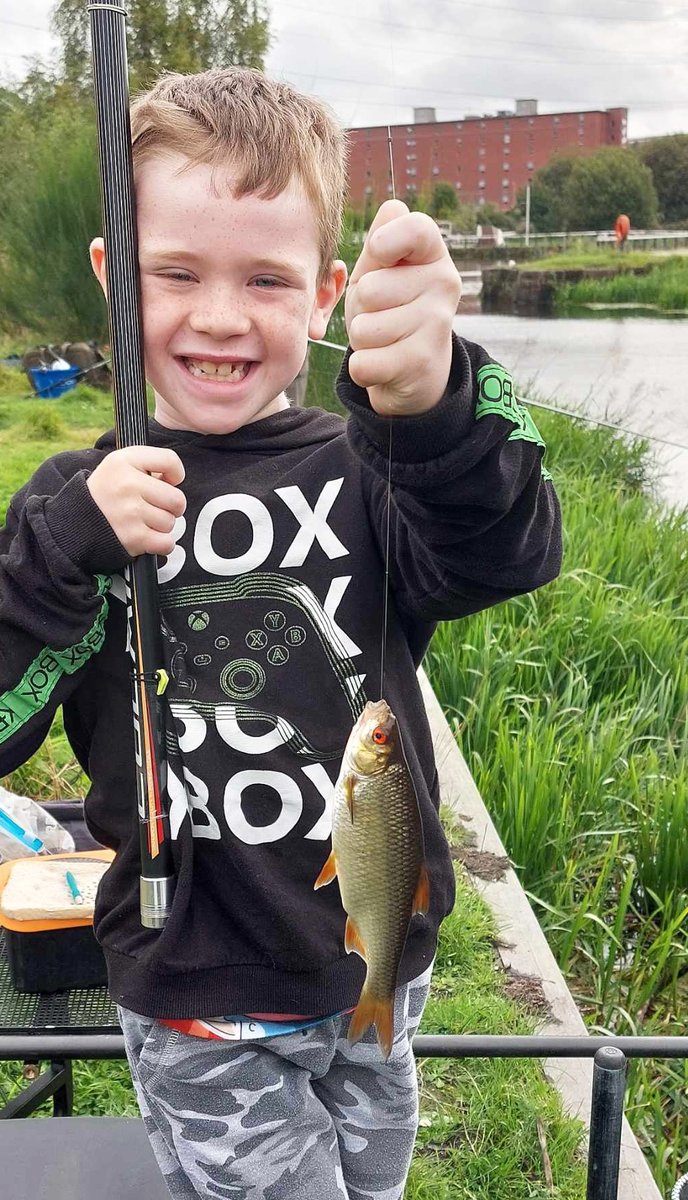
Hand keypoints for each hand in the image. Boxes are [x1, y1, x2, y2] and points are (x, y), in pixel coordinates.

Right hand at [86, 446, 185, 557]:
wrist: (77, 522)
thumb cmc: (107, 492)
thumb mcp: (120, 464)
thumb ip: (150, 463)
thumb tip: (175, 480)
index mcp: (124, 461)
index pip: (170, 461)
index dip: (175, 474)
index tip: (165, 481)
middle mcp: (127, 485)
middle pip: (177, 499)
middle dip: (171, 506)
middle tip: (154, 506)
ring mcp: (130, 513)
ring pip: (170, 522)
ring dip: (161, 526)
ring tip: (142, 521)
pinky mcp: (133, 538)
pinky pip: (167, 543)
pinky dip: (161, 544)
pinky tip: (147, 537)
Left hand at [345, 200, 461, 415]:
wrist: (415, 370)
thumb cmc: (390, 309)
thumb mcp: (380, 271)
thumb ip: (380, 238)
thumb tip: (393, 206)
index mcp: (434, 254)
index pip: (416, 227)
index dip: (384, 240)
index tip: (377, 254)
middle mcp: (444, 284)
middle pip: (369, 289)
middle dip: (361, 309)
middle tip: (381, 315)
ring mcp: (437, 325)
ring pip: (363, 330)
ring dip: (361, 340)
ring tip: (384, 339)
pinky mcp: (421, 362)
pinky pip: (363, 363)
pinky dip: (363, 369)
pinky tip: (384, 365)